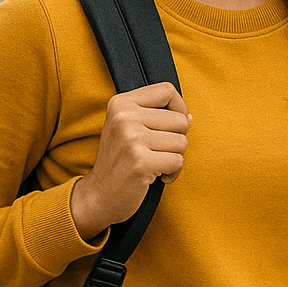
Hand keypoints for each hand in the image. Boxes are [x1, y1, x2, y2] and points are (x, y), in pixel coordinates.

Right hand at [70, 82, 190, 239]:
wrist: (98, 196)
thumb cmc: (119, 161)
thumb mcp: (128, 129)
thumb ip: (156, 117)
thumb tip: (189, 117)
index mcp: (120, 103)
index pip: (167, 90)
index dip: (179, 108)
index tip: (170, 127)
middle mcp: (124, 117)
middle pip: (180, 119)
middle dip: (177, 139)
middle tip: (157, 151)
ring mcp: (131, 139)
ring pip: (182, 142)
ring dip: (173, 158)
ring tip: (154, 163)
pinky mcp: (140, 162)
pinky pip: (178, 162)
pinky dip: (172, 173)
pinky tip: (155, 177)